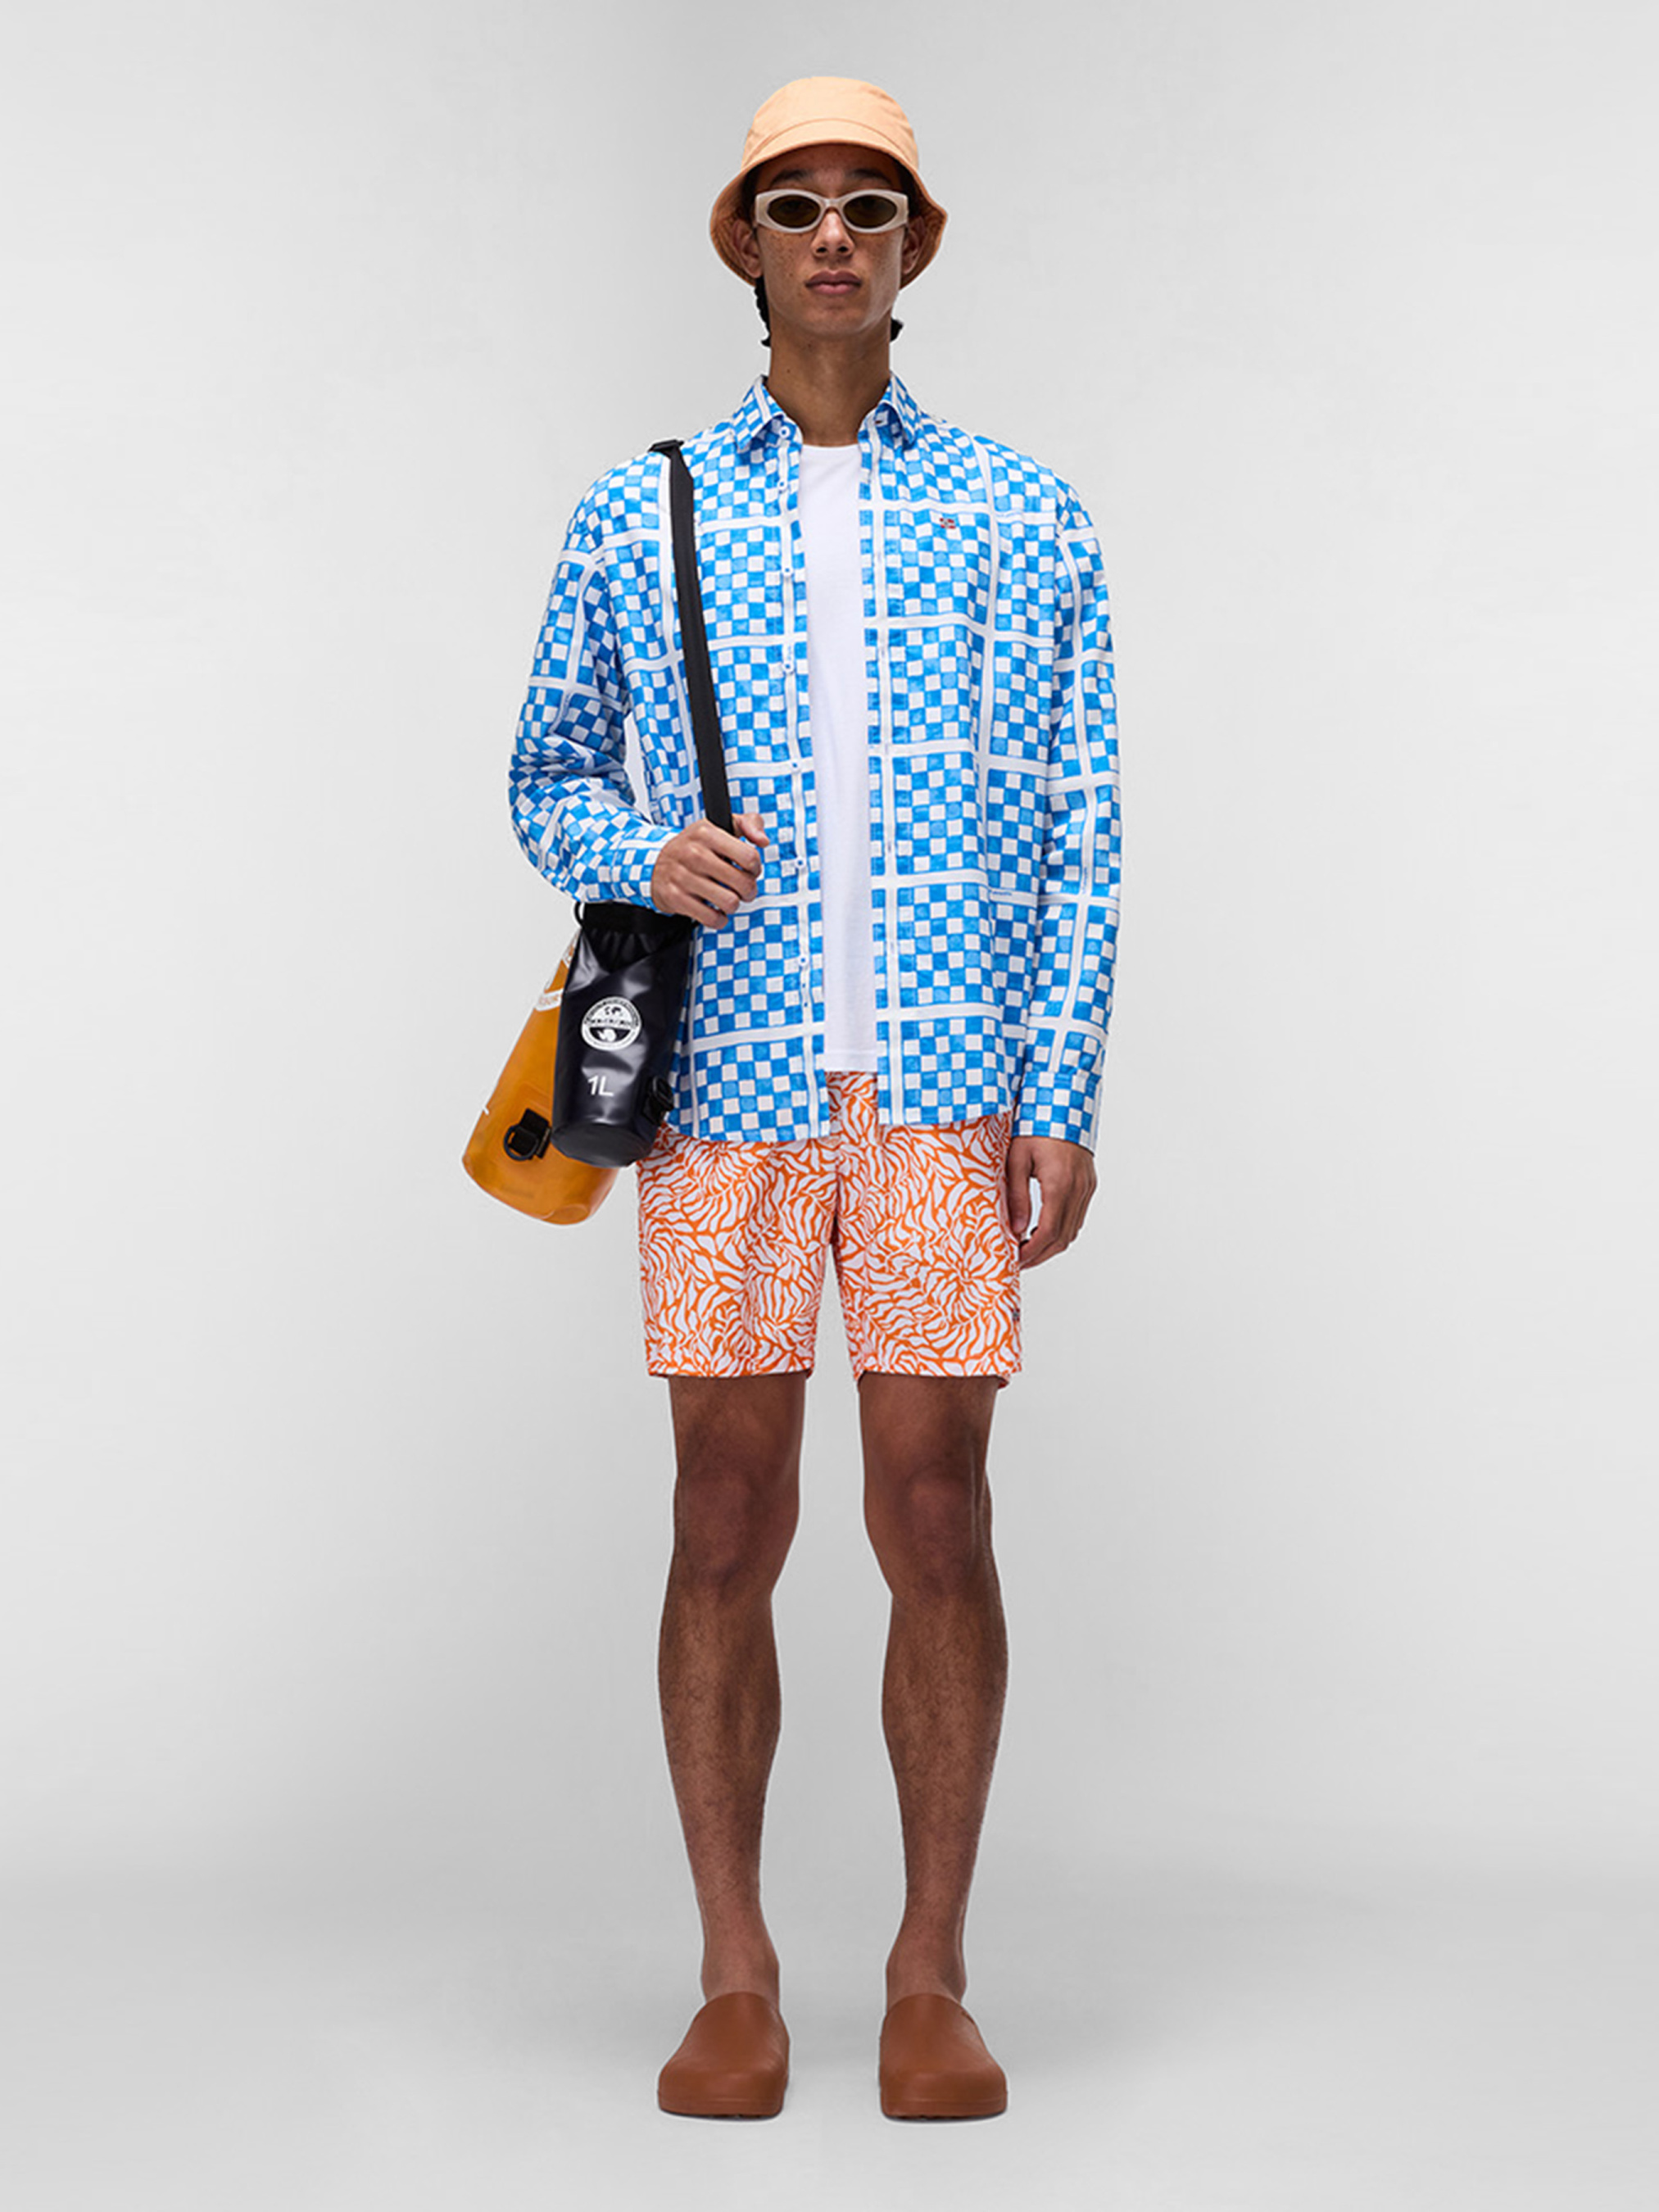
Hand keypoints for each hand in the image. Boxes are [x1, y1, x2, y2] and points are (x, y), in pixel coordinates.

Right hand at [650, 809, 768, 923]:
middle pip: (743, 883)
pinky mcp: (676, 898)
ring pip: (730, 903)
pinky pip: (712, 918)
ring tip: (728, 898)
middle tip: (743, 889)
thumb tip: (763, 841)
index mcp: (706, 833)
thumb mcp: (720, 826)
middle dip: (749, 890)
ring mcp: (683, 876)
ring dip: (734, 905)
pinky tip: (715, 910)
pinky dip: (719, 919)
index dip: (756, 868)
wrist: (655, 864)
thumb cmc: (695, 847)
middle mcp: (693, 853)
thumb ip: (749, 823)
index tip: (750, 870)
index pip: (749, 857)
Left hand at [1006, 1135, 1095, 1268]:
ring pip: (1073, 1230)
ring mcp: (1087, 1187)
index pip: (1047, 1232)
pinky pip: (1078, 1217)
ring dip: (1051, 1245)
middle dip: (1040, 1255)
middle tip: (1020, 1261)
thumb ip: (1016, 1196)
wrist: (1063, 1104)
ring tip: (1028, 1249)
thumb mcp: (1017, 1159)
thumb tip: (1015, 1229)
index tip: (1015, 1259)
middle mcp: (1078, 1189)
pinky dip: (1062, 1230)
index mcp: (1059, 1184)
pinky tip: (1044, 1230)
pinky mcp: (1089, 1184)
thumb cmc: (1036, 1126)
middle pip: (1062, 1238)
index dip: (1031, 1252)